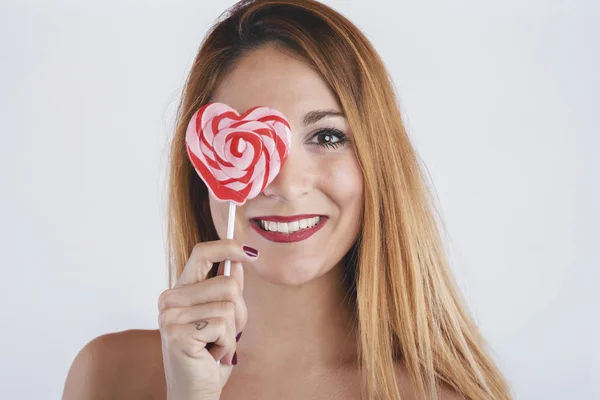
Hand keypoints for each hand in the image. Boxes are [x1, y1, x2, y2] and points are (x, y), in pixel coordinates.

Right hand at [157, 239, 256, 399]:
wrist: (196, 392)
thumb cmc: (209, 356)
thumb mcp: (225, 318)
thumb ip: (229, 290)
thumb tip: (240, 260)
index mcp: (180, 291)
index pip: (201, 253)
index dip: (227, 247)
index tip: (250, 252)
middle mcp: (170, 299)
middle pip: (228, 283)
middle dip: (239, 312)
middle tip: (224, 335)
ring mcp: (171, 315)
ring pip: (229, 306)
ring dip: (232, 332)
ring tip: (215, 347)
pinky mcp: (178, 333)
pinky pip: (223, 326)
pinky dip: (226, 344)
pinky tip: (210, 356)